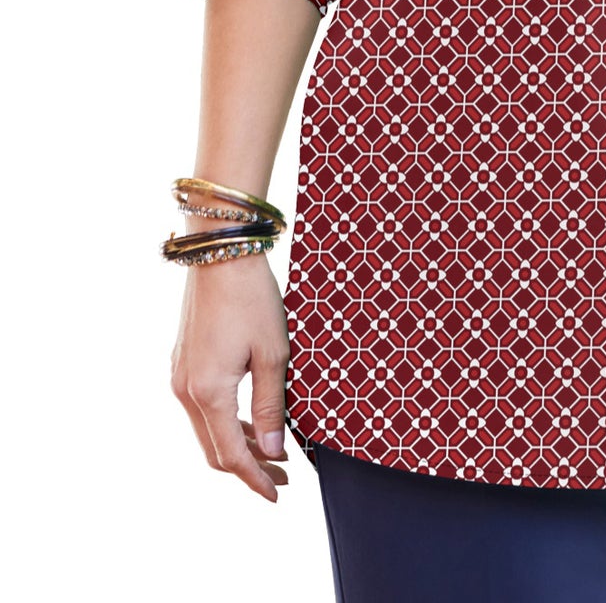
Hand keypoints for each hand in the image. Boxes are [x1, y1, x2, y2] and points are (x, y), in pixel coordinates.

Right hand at [170, 252, 291, 501]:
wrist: (219, 252)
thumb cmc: (252, 298)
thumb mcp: (273, 354)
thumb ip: (270, 406)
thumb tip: (272, 452)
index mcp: (208, 393)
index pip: (231, 455)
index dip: (255, 479)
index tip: (277, 494)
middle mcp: (186, 390)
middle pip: (214, 449)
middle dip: (248, 467)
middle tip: (283, 475)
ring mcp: (180, 375)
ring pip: (207, 428)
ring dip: (238, 443)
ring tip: (273, 451)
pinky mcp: (183, 361)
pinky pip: (202, 406)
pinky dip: (226, 420)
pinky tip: (251, 418)